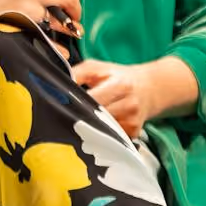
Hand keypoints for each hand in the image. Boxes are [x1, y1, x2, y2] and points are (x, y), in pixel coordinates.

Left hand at [70, 56, 196, 138]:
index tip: (61, 104)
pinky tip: (93, 127)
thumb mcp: (96, 68)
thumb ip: (77, 74)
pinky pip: (109, 137)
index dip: (76, 103)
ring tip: (78, 121)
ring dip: (87, 128)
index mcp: (120, 85)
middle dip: (79, 117)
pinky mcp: (133, 133)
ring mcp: (133, 121)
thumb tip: (56, 86)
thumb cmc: (117, 76)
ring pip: (101, 130)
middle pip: (96, 118)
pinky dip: (98, 134)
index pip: (93, 100)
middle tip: (64, 116)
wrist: (149, 88)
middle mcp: (129, 104)